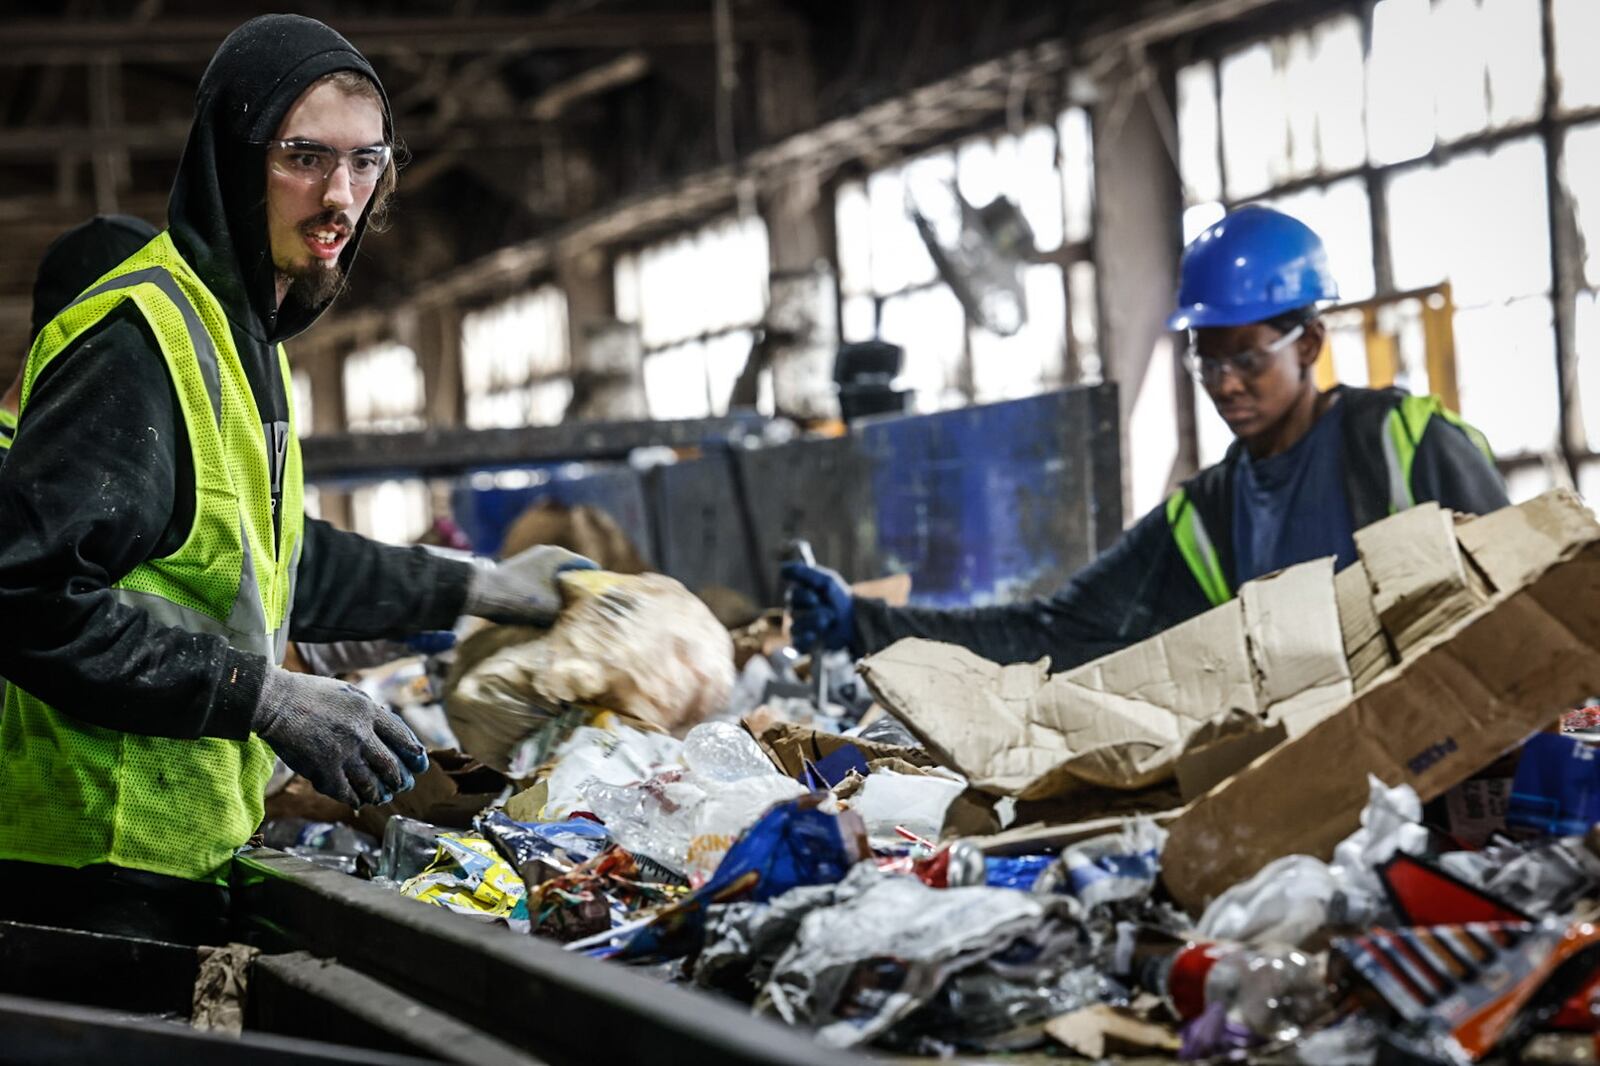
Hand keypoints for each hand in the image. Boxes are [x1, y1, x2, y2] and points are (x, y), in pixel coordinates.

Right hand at [251, 667, 428, 807]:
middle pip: (391, 766)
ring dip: (380, 794)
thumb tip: (388, 731)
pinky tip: (357, 801)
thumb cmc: (311, 695)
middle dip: (401, 780)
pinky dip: (355, 799)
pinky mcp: (323, 771)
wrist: (276, 702)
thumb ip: (369, 713)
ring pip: (372, 785)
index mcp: (368, 712)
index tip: (420, 764)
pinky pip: (347, 793)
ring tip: (382, 796)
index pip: (403, 738)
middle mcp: (360, 735)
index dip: (415, 755)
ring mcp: (342, 755)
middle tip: (403, 785)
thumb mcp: (348, 693)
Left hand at [463, 545, 597, 624]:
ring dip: (562, 593)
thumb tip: (582, 617)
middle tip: (589, 608)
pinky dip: (548, 594)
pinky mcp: (519, 572)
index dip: (597, 584)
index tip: (604, 600)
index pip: (588, 567)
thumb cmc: (521, 597)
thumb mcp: (552, 607)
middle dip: (579, 589)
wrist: (482, 593)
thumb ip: (570, 609)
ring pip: (556, 579)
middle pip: (572, 573)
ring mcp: (531, 561)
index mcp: (559, 555)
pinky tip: (548, 610)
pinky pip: (542, 583)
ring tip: (569, 612)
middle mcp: (546, 554)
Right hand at [781, 561, 855, 651]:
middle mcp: (795, 610)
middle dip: (813, 606)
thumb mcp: (827, 581)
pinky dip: (805, 639)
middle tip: (827, 608)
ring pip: (796, 626)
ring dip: (816, 621)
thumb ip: (806, 573)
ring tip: (830, 620)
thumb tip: (782, 568)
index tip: (815, 596)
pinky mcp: (802, 644)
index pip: (792, 593)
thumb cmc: (839, 599)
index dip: (803, 594)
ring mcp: (798, 628)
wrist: (854, 622)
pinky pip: (796, 643)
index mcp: (798, 594)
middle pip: (792, 608)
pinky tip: (814, 636)